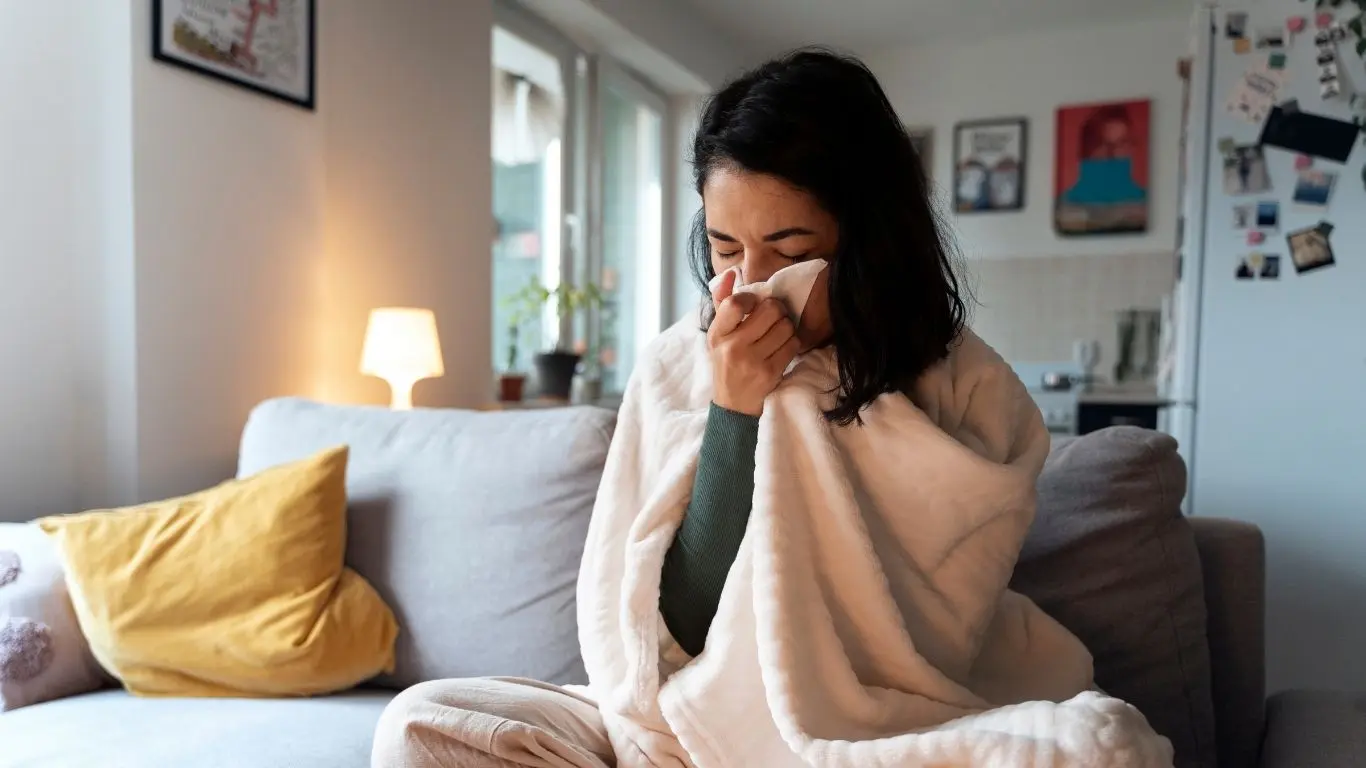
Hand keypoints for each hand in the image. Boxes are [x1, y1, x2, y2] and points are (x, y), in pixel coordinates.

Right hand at [708, 270, 801, 416]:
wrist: (732, 405)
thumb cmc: (726, 363)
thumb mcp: (718, 335)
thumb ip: (722, 302)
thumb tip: (731, 272)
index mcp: (717, 334)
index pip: (736, 303)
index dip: (753, 298)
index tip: (755, 304)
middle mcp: (733, 347)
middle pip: (770, 311)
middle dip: (777, 311)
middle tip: (774, 317)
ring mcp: (752, 361)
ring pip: (785, 327)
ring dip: (787, 328)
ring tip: (778, 334)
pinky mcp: (770, 373)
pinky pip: (793, 345)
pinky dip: (792, 343)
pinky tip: (783, 348)